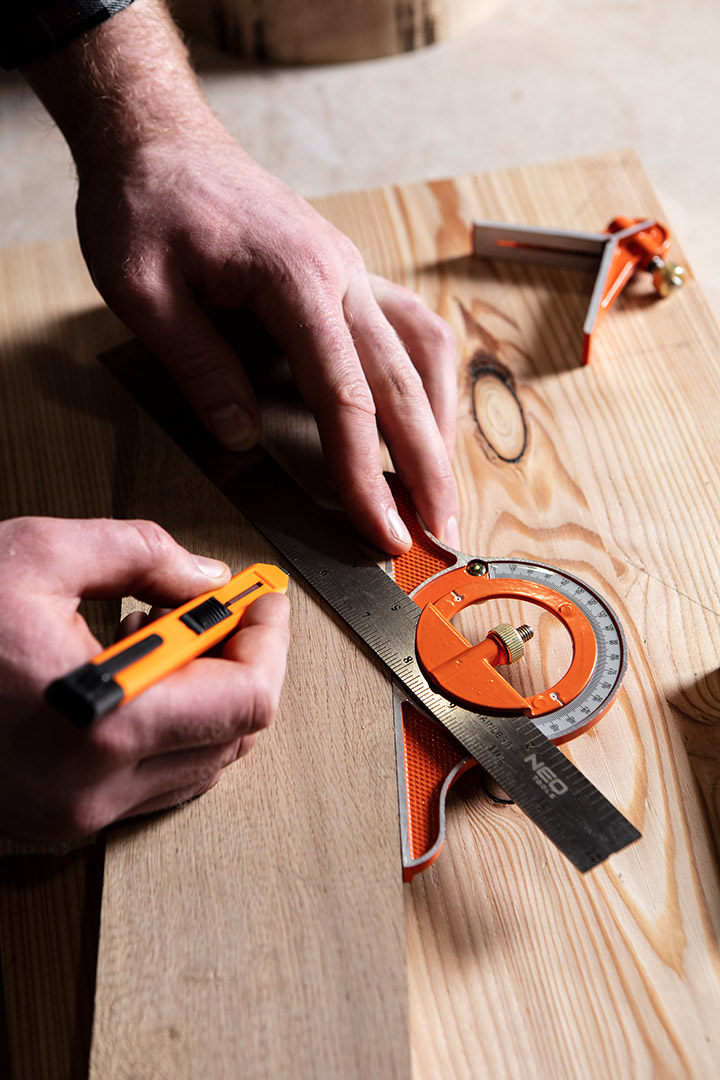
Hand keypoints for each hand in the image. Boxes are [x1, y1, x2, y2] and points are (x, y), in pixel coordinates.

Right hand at [0, 516, 289, 841]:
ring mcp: (75, 815)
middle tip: (220, 612)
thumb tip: (206, 579)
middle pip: (233, 736)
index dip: (267, 641)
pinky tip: (135, 678)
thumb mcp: (37, 553)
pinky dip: (168, 729)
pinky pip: (152, 783)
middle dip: (240, 663)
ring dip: (206, 697)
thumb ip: (141, 553)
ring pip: (199, 765)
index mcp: (103, 723)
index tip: (263, 601)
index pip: (247, 700)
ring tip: (164, 636)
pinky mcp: (57, 822)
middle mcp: (94, 787)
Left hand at [76, 139, 459, 553]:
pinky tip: (426, 417)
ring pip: (424, 352)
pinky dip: (429, 380)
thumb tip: (243, 437)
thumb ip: (197, 364)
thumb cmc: (146, 203)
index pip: (345, 395)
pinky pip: (411, 327)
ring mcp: (352, 271)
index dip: (365, 473)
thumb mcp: (141, 287)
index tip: (379, 530)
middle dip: (427, 467)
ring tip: (440, 487)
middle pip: (404, 383)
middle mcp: (342, 274)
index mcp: (295, 279)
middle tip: (440, 534)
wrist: (160, 139)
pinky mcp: (349, 274)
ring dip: (441, 424)